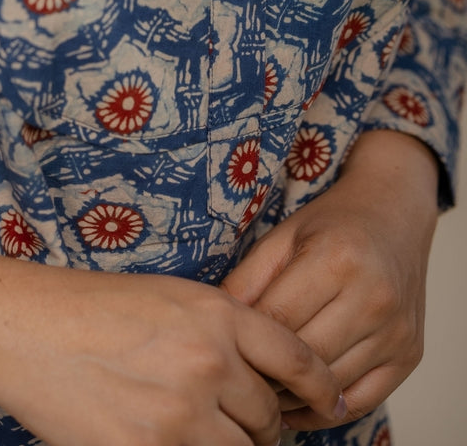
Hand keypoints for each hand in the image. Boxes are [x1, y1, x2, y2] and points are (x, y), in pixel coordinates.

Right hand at [0, 243, 344, 445]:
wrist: (27, 328)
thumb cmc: (92, 307)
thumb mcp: (170, 298)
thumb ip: (222, 331)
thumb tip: (262, 376)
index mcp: (218, 315)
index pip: (297, 359)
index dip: (320, 387)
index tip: (329, 403)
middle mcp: (209, 362)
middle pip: (269, 416)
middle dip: (261, 425)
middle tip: (239, 422)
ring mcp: (182, 414)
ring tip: (199, 431)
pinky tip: (171, 440)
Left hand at [221, 129, 439, 432]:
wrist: (395, 213)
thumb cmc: (333, 223)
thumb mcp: (282, 235)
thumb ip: (247, 279)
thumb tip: (214, 325)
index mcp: (336, 259)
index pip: (277, 320)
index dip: (245, 338)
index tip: (223, 346)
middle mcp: (373, 297)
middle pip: (305, 357)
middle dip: (266, 371)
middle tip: (237, 374)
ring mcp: (396, 330)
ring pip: (331, 386)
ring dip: (292, 396)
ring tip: (262, 389)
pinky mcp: (410, 354)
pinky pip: (362, 401)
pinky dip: (326, 410)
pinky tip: (298, 401)